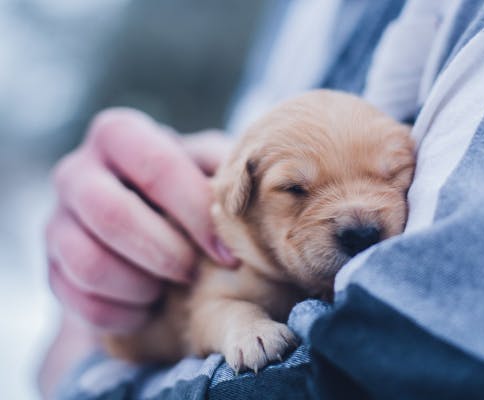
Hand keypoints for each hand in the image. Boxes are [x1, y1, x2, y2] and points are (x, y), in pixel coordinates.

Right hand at [46, 108, 237, 332]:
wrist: (148, 227)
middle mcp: (77, 171)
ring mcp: (56, 220)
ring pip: (87, 262)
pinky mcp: (51, 267)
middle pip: (111, 214)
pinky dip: (122, 313)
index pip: (157, 167)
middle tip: (193, 272)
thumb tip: (258, 184)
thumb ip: (226, 168)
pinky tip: (149, 308)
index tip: (229, 254)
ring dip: (140, 285)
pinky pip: (79, 300)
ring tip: (170, 288)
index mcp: (119, 134)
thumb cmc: (190, 191)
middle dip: (164, 253)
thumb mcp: (210, 168)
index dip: (197, 214)